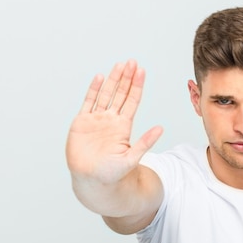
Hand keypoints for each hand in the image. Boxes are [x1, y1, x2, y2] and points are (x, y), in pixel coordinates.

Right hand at [66, 60, 162, 183]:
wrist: (91, 180)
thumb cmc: (112, 173)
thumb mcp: (131, 158)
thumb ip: (145, 143)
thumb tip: (161, 128)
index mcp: (123, 127)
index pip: (132, 101)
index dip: (137, 86)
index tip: (142, 71)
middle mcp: (111, 120)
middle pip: (120, 94)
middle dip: (127, 78)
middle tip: (132, 62)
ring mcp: (96, 120)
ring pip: (105, 94)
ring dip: (112, 80)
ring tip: (120, 65)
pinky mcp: (81, 123)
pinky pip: (88, 102)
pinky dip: (93, 90)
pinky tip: (99, 77)